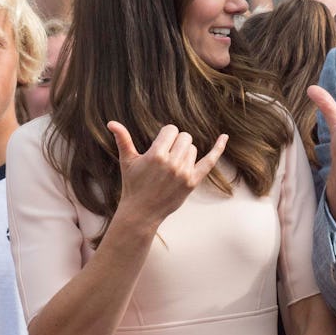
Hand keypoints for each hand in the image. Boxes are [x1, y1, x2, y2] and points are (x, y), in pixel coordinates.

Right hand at [108, 121, 227, 227]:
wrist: (141, 212)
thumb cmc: (133, 185)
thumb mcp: (127, 161)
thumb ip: (122, 140)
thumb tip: (111, 122)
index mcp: (156, 155)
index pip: (171, 130)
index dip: (165, 136)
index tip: (159, 146)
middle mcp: (172, 163)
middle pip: (184, 137)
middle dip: (175, 142)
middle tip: (165, 156)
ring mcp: (184, 173)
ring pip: (192, 148)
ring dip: (184, 152)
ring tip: (171, 166)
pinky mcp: (193, 182)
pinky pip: (210, 161)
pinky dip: (218, 148)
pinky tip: (224, 137)